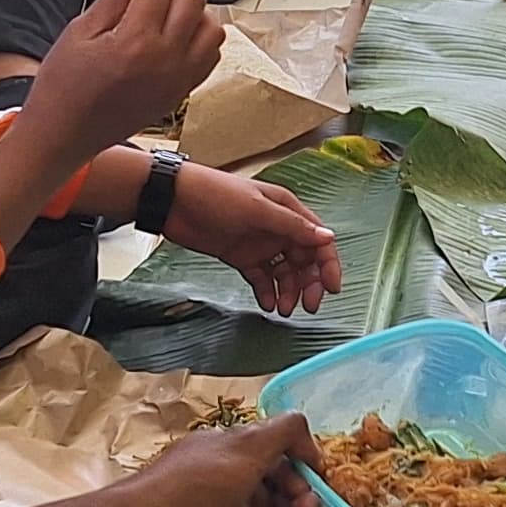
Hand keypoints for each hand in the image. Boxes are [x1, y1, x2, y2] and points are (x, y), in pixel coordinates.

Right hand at [35, 0, 222, 145]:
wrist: (64, 135)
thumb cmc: (63, 87)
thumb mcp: (79, 32)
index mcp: (135, 43)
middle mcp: (165, 61)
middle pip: (193, 1)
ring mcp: (178, 80)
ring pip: (211, 28)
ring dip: (194, 10)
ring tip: (166, 8)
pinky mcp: (181, 93)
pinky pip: (209, 56)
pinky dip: (199, 37)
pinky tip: (174, 34)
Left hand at [105, 414, 328, 506]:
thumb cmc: (197, 482)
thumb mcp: (245, 444)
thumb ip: (285, 433)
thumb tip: (312, 442)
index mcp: (228, 455)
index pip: (273, 457)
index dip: (299, 464)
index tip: (320, 473)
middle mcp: (230, 488)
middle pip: (279, 492)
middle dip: (303, 497)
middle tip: (314, 506)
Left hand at [161, 170, 343, 313]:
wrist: (174, 200)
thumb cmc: (216, 196)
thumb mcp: (257, 209)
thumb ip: (292, 226)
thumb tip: (328, 237)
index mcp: (287, 211)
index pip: (318, 240)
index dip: (328, 264)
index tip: (331, 289)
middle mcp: (278, 228)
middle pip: (304, 261)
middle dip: (309, 284)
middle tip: (307, 306)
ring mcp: (259, 244)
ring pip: (284, 273)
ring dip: (288, 291)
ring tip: (283, 310)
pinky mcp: (241, 257)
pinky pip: (261, 278)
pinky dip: (266, 291)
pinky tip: (266, 304)